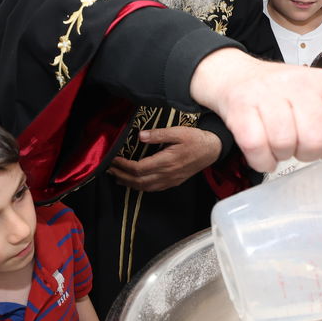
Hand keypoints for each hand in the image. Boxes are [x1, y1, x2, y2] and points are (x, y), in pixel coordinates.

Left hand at [107, 126, 221, 191]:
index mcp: (167, 162)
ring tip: (117, 178)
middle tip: (109, 170)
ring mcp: (171, 180)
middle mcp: (167, 174)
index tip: (114, 160)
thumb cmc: (195, 139)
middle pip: (139, 181)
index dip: (124, 166)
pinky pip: (153, 188)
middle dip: (122, 176)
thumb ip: (158, 134)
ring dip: (129, 184)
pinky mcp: (173, 182)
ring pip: (145, 187)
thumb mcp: (178, 132)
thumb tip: (140, 136)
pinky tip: (134, 183)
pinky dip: (140, 187)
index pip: (139, 169)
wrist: (212, 150)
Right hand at [188, 48, 321, 172]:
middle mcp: (299, 83)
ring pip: (285, 144)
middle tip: (299, 148)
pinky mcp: (240, 106)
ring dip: (282, 156)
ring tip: (279, 147)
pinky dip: (261, 160)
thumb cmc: (282, 94)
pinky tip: (264, 155)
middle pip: (316, 139)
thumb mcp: (320, 97)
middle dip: (308, 155)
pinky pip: (256, 147)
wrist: (235, 76)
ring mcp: (268, 93)